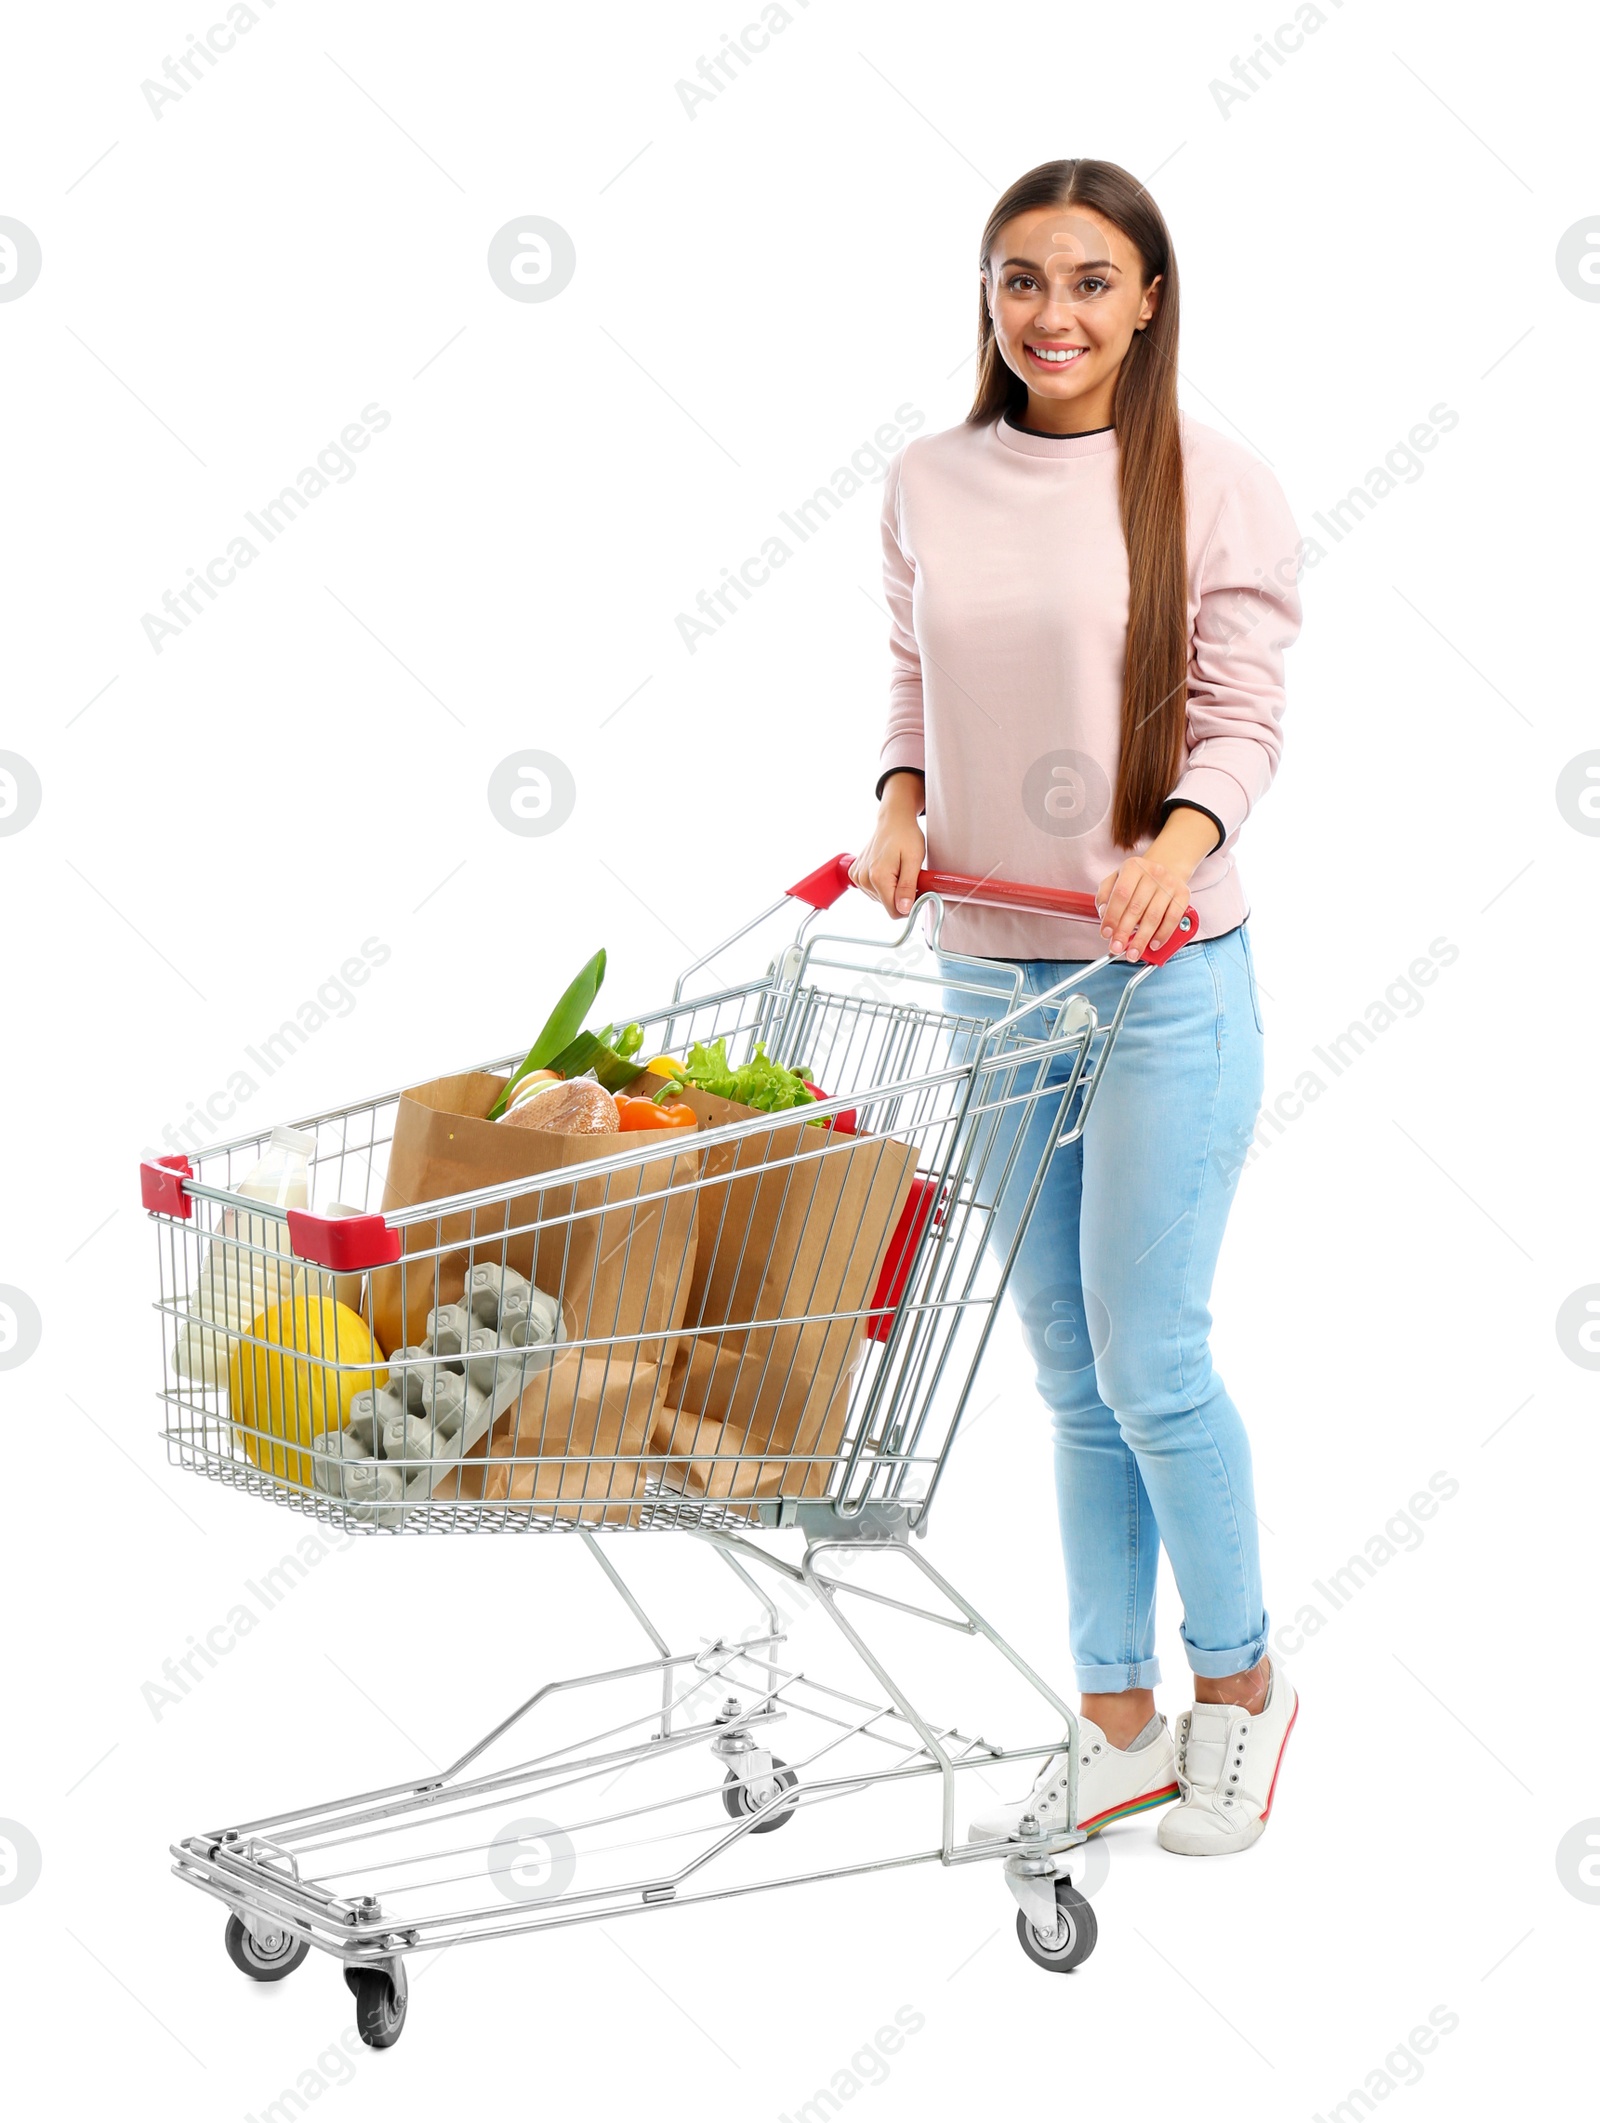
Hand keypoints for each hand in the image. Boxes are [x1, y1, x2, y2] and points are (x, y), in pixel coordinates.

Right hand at [850, 777, 925, 915]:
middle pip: (886, 905)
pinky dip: (882, 883)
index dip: (908, 906)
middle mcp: (864, 879)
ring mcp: (858, 877)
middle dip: (900, 895)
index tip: (916, 891)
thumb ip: (908, 887)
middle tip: (907, 874)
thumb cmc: (906, 836)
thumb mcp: (914, 860)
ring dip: (891, 888)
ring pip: (880, 899)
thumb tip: (903, 909)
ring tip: (897, 869)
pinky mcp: (855, 874)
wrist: (893, 820)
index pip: (894, 911)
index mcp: (878, 877)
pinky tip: (886, 868)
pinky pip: (872, 890)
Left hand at [1095, 853, 1194, 959]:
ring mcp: (1169, 884)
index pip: (1121, 894)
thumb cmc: (1138, 879)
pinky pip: (1172, 919)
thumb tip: (1103, 914)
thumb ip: (1105, 895)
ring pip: (1154, 916)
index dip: (1112, 916)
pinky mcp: (1183, 895)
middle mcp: (1153, 873)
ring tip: (1133, 953)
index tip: (1106, 934)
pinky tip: (1153, 945)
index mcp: (1133, 867)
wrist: (1167, 867)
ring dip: (1142, 939)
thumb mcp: (1116, 879)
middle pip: (1136, 908)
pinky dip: (1163, 935)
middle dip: (1124, 932)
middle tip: (1116, 948)